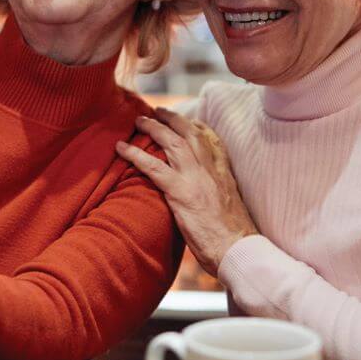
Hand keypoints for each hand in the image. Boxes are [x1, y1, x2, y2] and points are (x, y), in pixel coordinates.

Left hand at [116, 108, 257, 275]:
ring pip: (171, 143)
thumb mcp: (230, 206)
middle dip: (173, 118)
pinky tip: (121, 149)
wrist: (238, 248)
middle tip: (158, 110)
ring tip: (139, 121)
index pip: (212, 139)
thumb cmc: (235, 236)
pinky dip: (135, 155)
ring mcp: (195, 178)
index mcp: (224, 172)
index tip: (188, 119)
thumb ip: (217, 193)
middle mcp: (211, 169)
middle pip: (190, 132)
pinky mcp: (181, 192)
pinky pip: (154, 167)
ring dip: (153, 128)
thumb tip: (207, 197)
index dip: (198, 126)